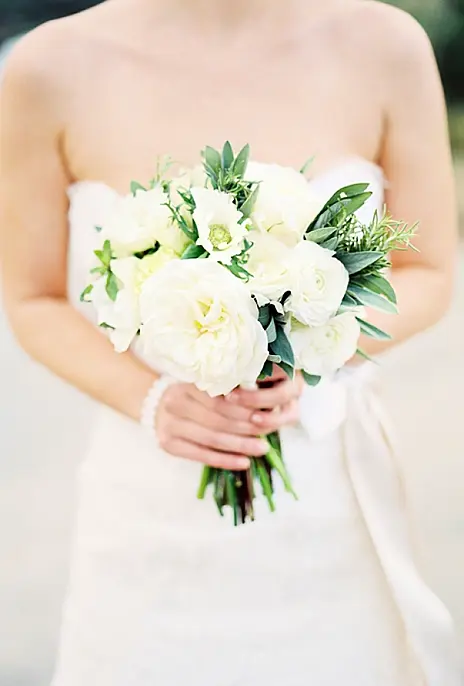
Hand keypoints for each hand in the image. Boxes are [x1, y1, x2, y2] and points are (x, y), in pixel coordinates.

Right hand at [155, 369, 301, 469]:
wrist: (153, 405)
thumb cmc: (191, 395)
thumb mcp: (205, 385)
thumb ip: (227, 391)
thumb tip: (263, 402)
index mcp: (187, 383)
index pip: (220, 399)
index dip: (244, 407)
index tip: (265, 412)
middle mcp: (175, 402)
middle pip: (217, 419)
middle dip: (246, 426)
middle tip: (268, 431)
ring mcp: (169, 425)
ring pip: (211, 438)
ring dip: (240, 445)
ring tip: (262, 448)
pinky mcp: (168, 444)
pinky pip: (201, 455)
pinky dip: (225, 460)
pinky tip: (243, 462)